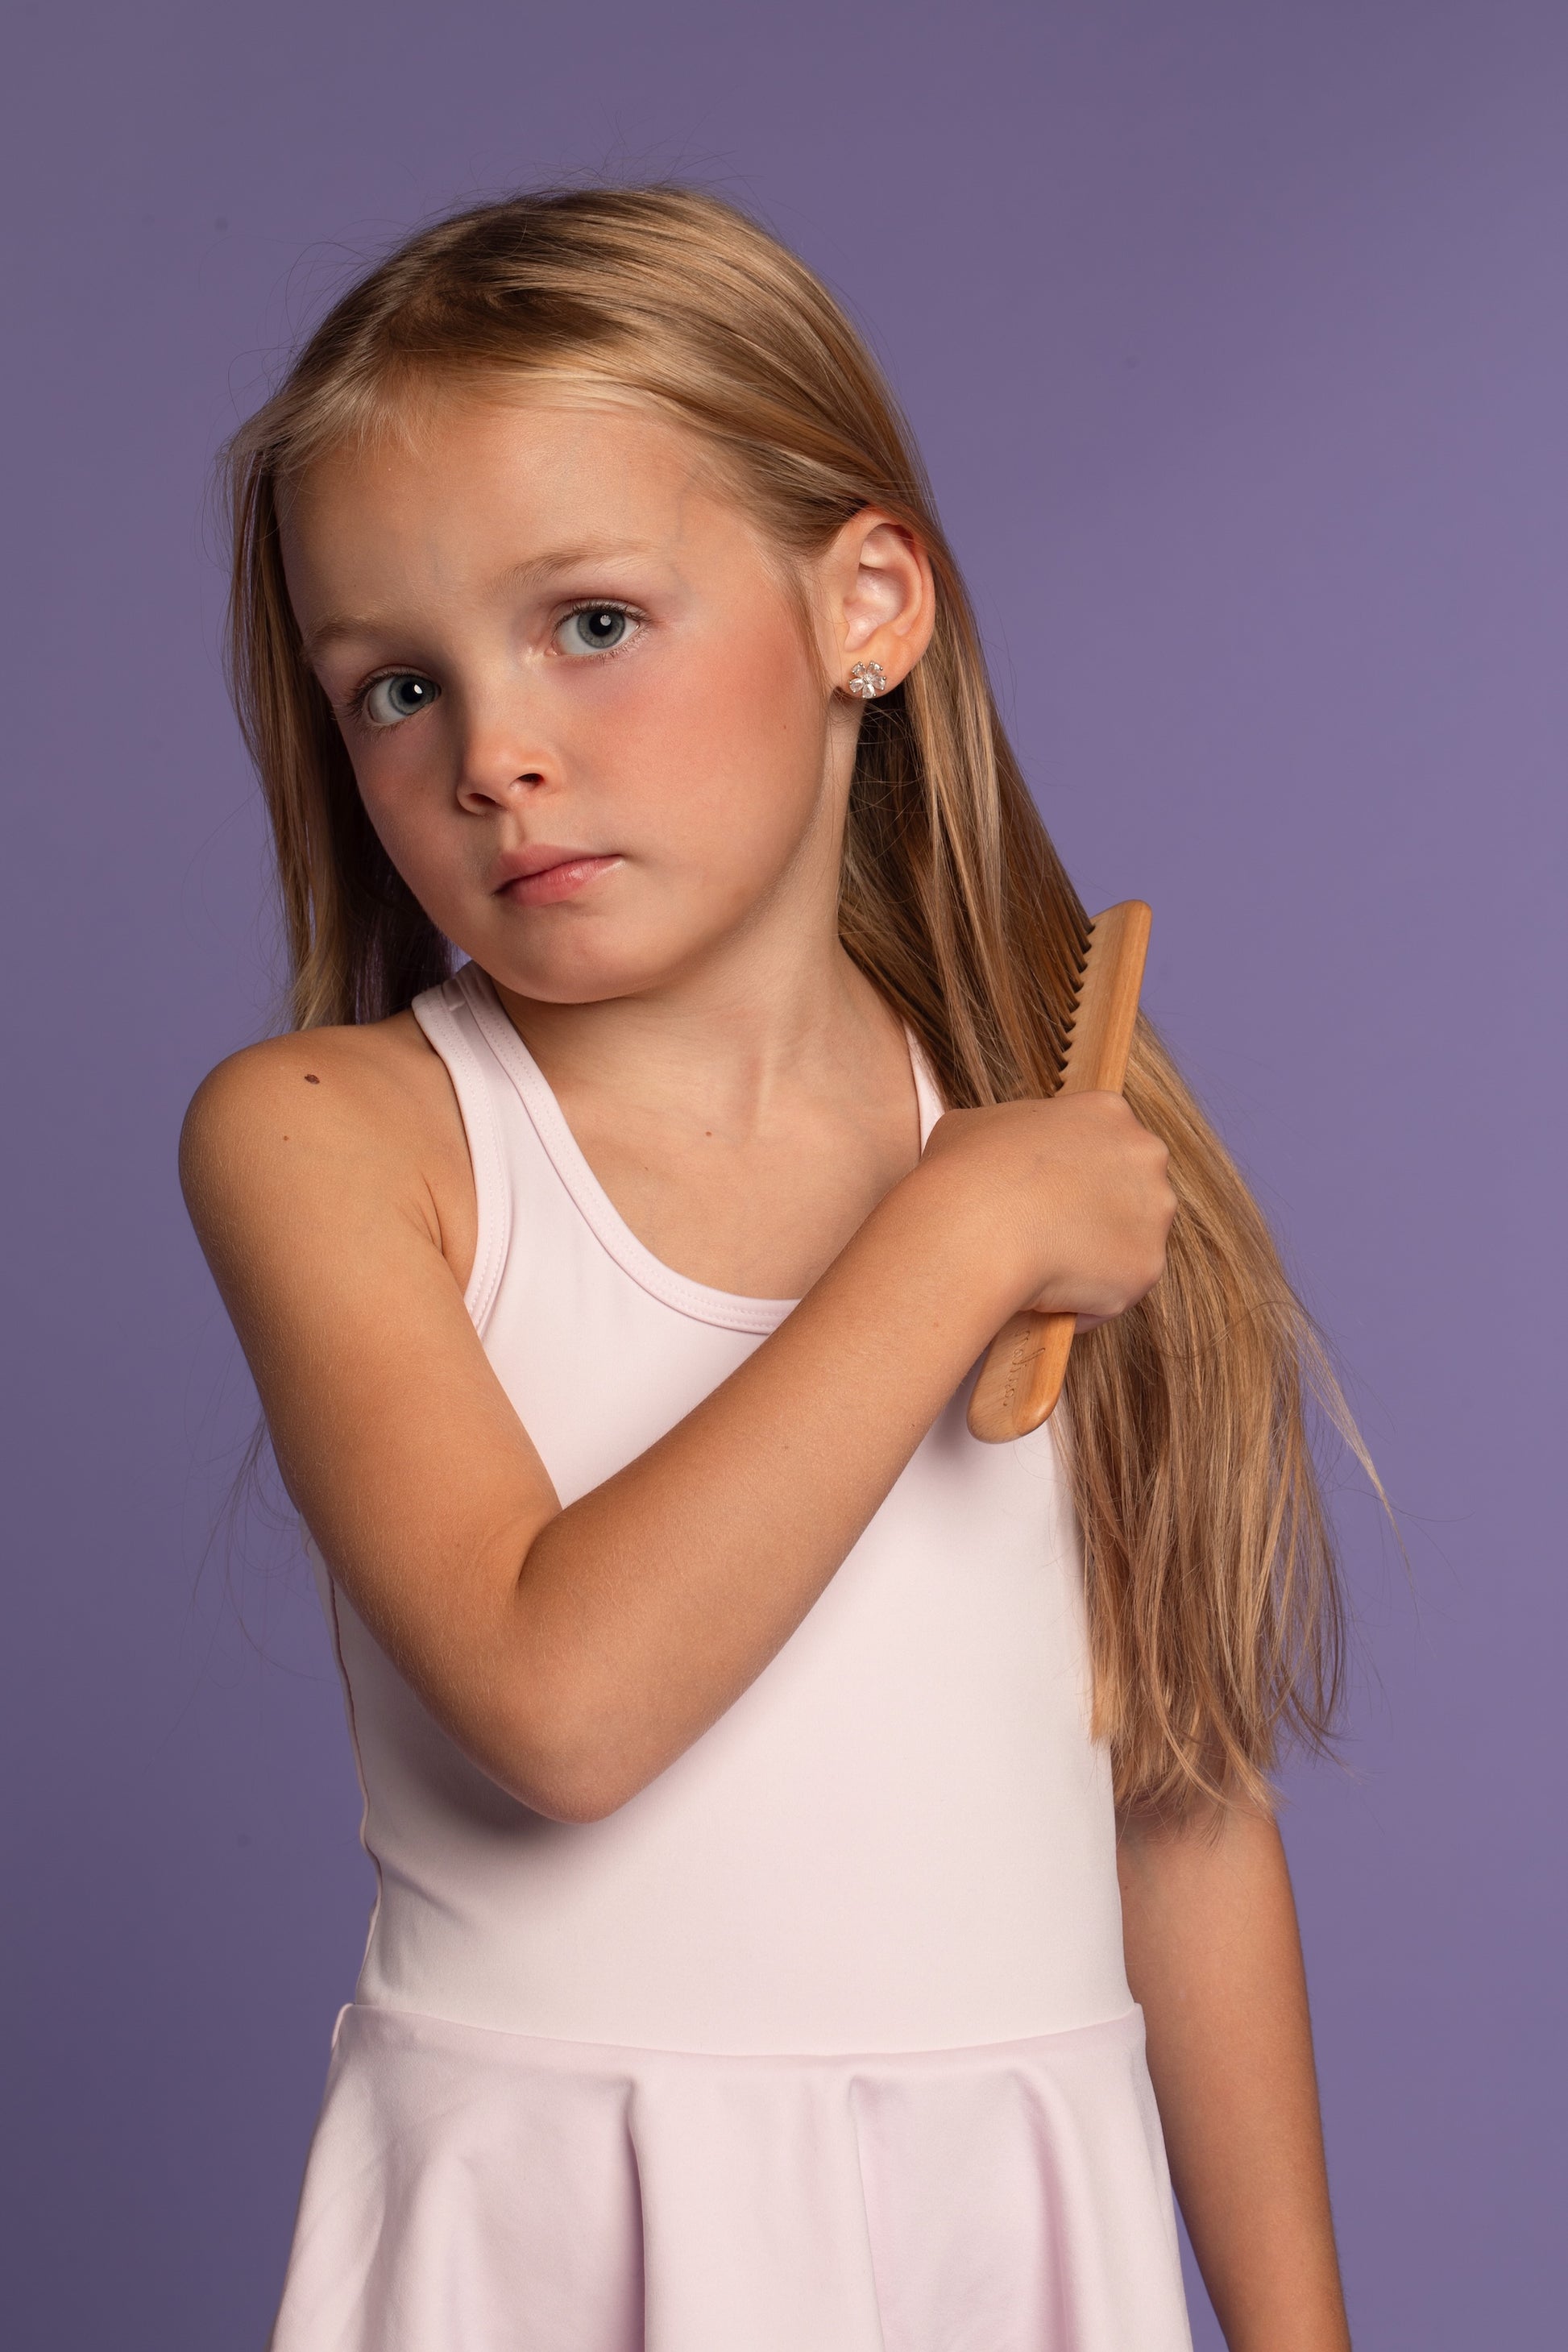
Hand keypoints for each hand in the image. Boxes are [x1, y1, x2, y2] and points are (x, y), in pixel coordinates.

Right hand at [916, 1091, 1174, 1327]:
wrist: (978, 1228)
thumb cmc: (966, 1172)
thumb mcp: (970, 1127)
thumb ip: (1001, 1134)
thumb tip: (988, 1153)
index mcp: (1106, 1112)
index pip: (1102, 1143)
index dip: (1071, 1173)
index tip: (1044, 1195)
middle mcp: (1144, 1155)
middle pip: (1130, 1188)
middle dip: (1097, 1211)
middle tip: (1049, 1232)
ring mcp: (1153, 1212)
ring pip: (1127, 1241)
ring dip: (1095, 1256)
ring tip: (1045, 1269)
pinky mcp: (1147, 1266)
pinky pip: (1116, 1290)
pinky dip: (1085, 1300)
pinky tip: (1048, 1299)